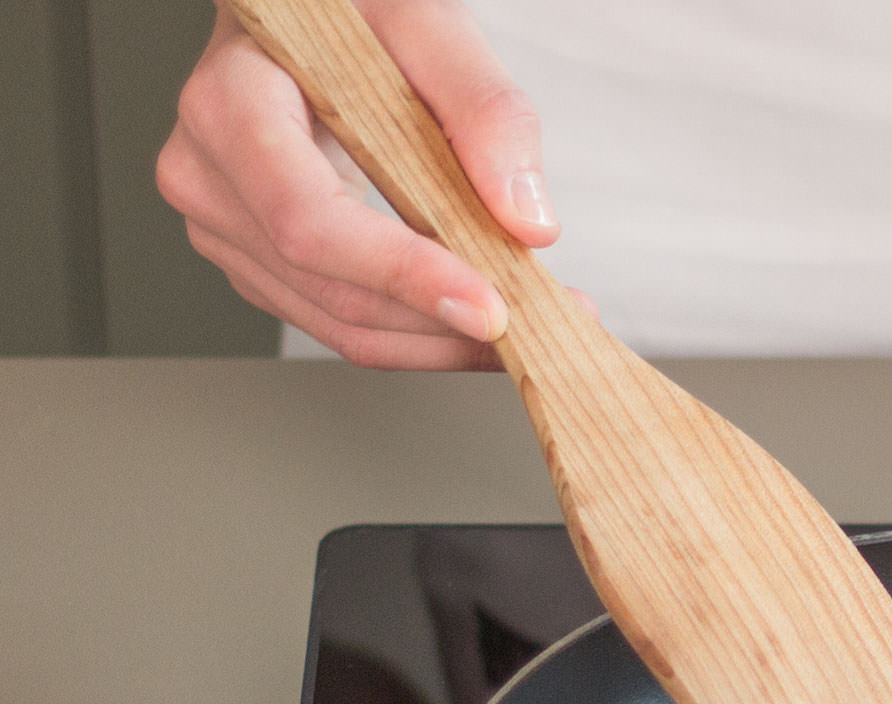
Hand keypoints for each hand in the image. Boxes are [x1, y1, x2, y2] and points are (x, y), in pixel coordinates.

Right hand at [158, 0, 555, 368]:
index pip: (310, 220)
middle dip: (447, 324)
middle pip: (333, 292)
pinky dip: (418, 335)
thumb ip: (485, 110)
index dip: (403, 275)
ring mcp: (223, 228)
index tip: (489, 307)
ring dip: (442, 344)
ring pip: (342, 326)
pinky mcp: (256, 263)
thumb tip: (528, 220)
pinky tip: (474, 317)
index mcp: (230, 104)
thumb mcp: (426, 21)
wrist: (302, 16)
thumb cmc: (352, 12)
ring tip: (525, 325)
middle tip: (543, 324)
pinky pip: (341, 324)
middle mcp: (208, 176)